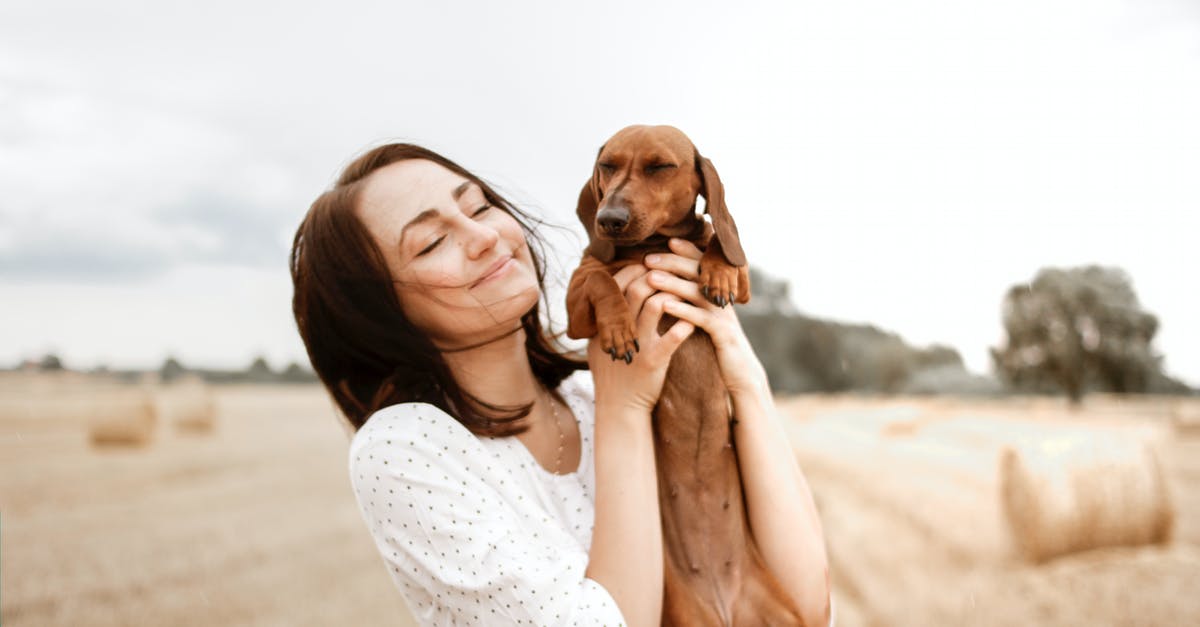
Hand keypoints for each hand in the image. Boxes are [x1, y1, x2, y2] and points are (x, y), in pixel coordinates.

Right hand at [587, 263, 694, 413]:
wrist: (618, 406)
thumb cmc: (612, 372)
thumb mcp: (598, 343)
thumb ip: (604, 320)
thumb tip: (608, 293)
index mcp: (605, 322)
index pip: (617, 284)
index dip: (634, 270)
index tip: (648, 266)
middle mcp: (619, 330)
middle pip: (638, 288)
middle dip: (657, 276)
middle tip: (671, 274)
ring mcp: (637, 344)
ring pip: (656, 306)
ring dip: (673, 295)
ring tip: (685, 293)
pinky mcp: (653, 361)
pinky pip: (672, 338)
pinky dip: (684, 326)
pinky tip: (692, 322)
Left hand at [643, 238, 769, 396]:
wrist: (741, 373)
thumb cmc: (719, 345)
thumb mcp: (709, 319)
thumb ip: (697, 301)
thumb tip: (675, 284)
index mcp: (718, 293)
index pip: (703, 265)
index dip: (686, 251)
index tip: (666, 242)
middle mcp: (723, 299)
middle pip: (699, 272)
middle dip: (673, 262)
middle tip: (648, 258)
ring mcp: (724, 315)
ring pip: (698, 292)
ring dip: (673, 283)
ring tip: (651, 277)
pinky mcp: (723, 334)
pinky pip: (701, 318)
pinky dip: (682, 310)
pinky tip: (664, 306)